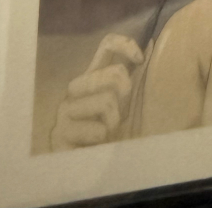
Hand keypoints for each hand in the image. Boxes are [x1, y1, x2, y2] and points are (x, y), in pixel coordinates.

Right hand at [50, 34, 143, 150]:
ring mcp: (65, 110)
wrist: (95, 169)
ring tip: (106, 133)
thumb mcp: (130, 102)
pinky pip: (97, 130)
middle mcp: (77, 89)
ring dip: (115, 121)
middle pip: (113, 72)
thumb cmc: (115, 133)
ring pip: (107, 101)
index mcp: (94, 77)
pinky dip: (104, 138)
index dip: (126, 45)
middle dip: (127, 93)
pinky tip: (94, 145)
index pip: (107, 44)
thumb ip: (136, 74)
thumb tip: (151, 43)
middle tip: (121, 113)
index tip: (140, 60)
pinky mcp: (60, 134)